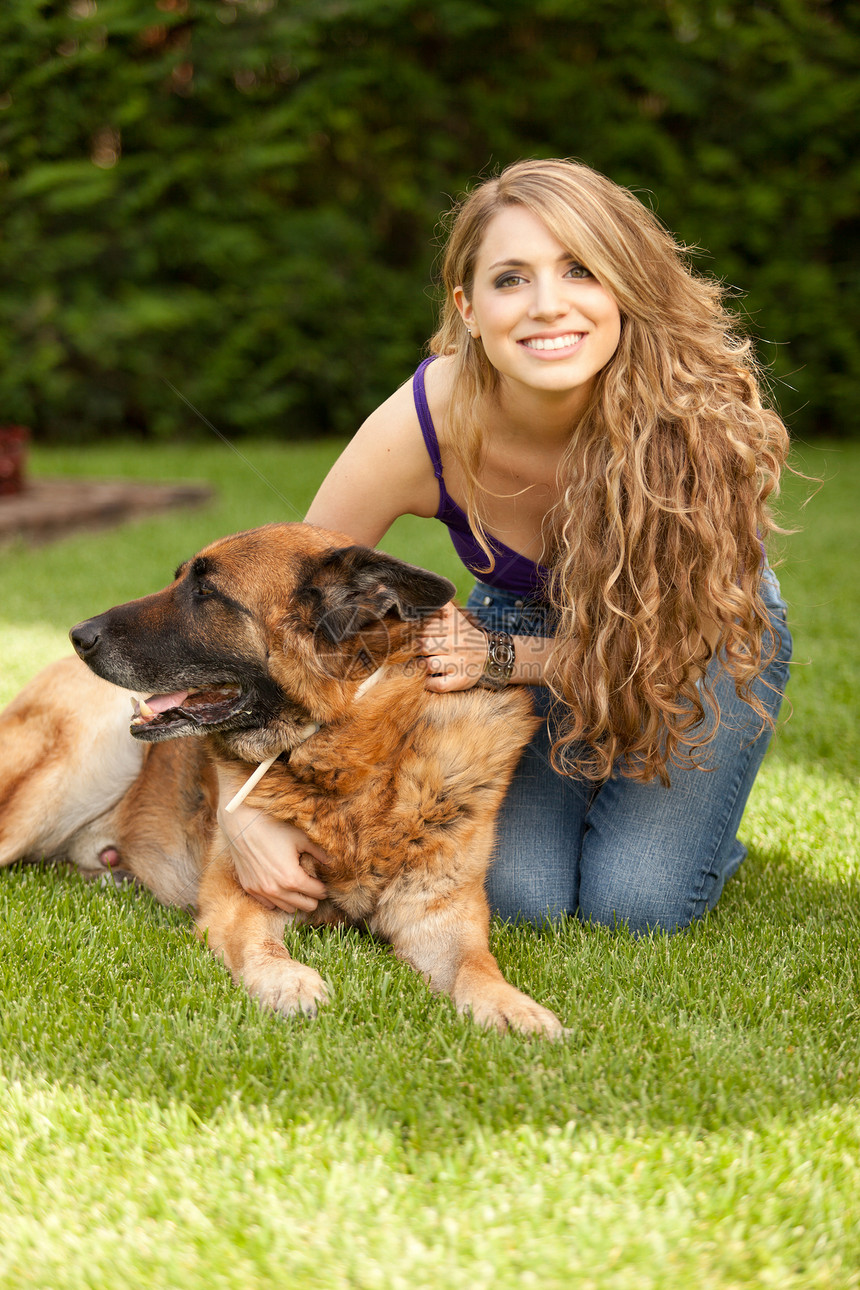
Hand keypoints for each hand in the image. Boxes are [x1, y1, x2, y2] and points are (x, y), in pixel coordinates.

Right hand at [216, 769, 328, 914]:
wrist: (241, 824)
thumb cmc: (273, 828)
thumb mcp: (301, 838)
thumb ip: (320, 853)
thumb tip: (333, 863)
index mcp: (292, 879)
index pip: (318, 893)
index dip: (324, 887)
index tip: (323, 880)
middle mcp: (277, 890)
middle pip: (306, 906)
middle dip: (313, 896)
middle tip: (313, 883)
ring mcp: (262, 891)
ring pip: (288, 908)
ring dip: (296, 899)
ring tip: (298, 884)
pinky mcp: (250, 889)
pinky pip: (269, 905)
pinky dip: (278, 899)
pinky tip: (281, 885)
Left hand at [417, 603, 487, 692]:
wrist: (490, 656)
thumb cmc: (464, 635)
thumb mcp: (456, 617)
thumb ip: (440, 605)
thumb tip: (422, 593)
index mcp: (453, 626)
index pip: (424, 627)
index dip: (415, 631)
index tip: (414, 634)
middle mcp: (456, 644)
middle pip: (424, 645)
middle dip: (416, 648)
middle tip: (418, 650)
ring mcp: (458, 664)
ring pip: (428, 665)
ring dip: (420, 665)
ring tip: (422, 663)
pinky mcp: (460, 681)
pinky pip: (437, 684)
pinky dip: (428, 683)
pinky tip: (428, 677)